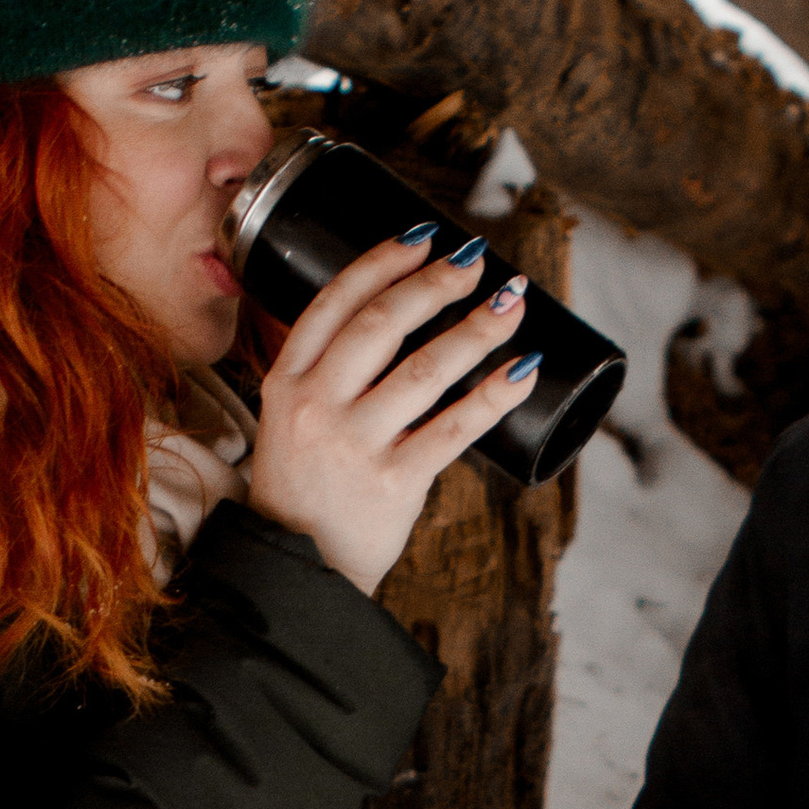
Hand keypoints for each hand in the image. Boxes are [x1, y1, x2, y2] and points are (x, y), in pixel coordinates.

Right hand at [248, 229, 537, 594]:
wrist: (299, 570)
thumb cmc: (307, 489)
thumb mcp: (290, 420)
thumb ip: (330, 373)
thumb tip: (406, 317)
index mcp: (285, 382)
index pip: (333, 303)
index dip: (380, 262)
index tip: (422, 237)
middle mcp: (315, 406)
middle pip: (381, 325)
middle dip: (436, 284)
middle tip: (478, 262)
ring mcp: (353, 444)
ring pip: (424, 370)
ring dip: (475, 330)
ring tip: (511, 305)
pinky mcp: (394, 482)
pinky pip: (454, 428)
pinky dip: (493, 395)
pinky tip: (523, 370)